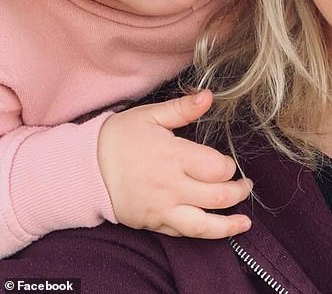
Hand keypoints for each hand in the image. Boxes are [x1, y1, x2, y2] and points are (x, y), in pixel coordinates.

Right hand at [97, 90, 251, 237]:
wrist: (85, 168)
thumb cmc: (119, 138)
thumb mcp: (150, 115)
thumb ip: (182, 108)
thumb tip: (208, 96)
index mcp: (173, 156)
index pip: (216, 168)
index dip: (228, 166)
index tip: (228, 162)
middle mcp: (171, 186)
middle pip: (217, 195)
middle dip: (238, 191)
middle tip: (246, 184)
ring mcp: (162, 208)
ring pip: (204, 224)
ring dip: (229, 224)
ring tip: (244, 221)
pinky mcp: (153, 223)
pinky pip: (184, 233)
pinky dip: (205, 235)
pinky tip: (219, 231)